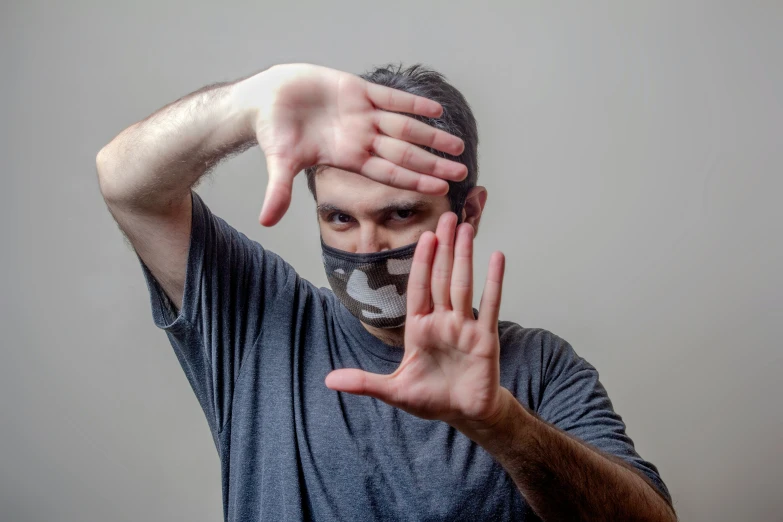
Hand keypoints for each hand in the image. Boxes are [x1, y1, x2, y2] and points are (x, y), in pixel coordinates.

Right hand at [232, 63, 468, 225]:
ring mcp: (362, 114)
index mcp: (348, 157)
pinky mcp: (358, 89)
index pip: (389, 172)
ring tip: (458, 145)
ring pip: (406, 126)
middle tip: (462, 171)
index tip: (440, 191)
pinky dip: (413, 103)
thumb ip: (279, 191)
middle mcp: (361, 138)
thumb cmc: (272, 131)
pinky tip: (437, 110)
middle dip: (433, 163)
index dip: (415, 181)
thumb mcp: (279, 162)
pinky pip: (392, 98)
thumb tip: (266, 222)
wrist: (267, 98)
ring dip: (433, 135)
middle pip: (406, 152)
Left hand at [324, 212, 506, 426]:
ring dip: (465, 256)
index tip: (425, 236)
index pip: (419, 288)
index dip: (422, 262)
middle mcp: (442, 321)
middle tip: (448, 217)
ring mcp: (464, 327)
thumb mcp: (394, 391)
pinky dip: (494, 281)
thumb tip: (328, 380)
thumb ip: (364, 382)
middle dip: (444, 248)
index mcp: (419, 328)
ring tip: (467, 228)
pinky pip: (490, 305)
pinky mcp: (485, 338)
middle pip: (442, 278)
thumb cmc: (430, 399)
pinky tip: (496, 257)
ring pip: (463, 284)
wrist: (465, 414)